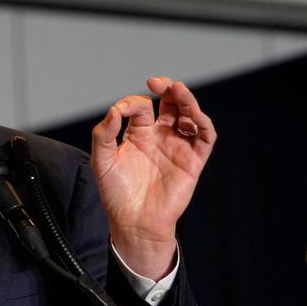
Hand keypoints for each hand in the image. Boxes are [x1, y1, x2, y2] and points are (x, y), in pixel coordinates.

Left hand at [91, 76, 215, 279]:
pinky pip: (205, 138)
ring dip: (187, 100)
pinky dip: (203, 123)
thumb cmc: (116, 193)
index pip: (141, 106)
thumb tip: (114, 110)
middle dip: (167, 88)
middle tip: (158, 82)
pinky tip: (193, 115)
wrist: (133, 223)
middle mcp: (160, 136)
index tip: (122, 111)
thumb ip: (103, 134)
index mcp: (138, 133)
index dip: (132, 102)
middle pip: (171, 104)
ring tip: (178, 90)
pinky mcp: (192, 161)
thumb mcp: (101, 160)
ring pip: (189, 116)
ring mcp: (177, 147)